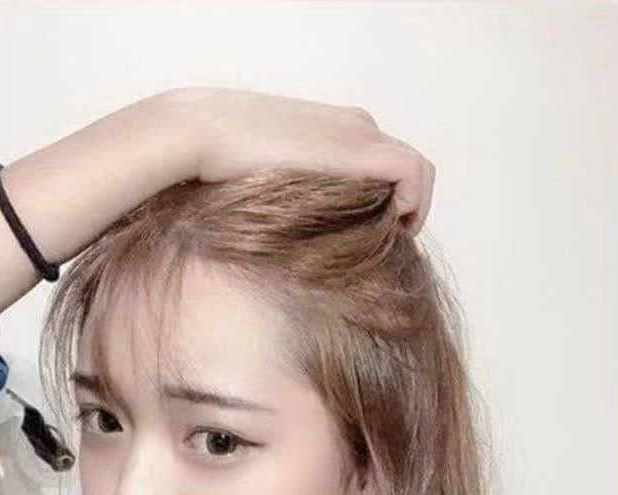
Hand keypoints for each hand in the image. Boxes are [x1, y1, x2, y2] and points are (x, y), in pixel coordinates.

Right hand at [171, 86, 434, 236]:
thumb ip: (290, 194)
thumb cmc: (218, 163)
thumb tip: (288, 235)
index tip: (371, 237)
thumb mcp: (262, 180)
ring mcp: (361, 134)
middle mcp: (355, 124)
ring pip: (415, 172)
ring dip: (410, 210)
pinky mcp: (363, 150)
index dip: (385, 200)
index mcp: (333, 128)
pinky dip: (413, 204)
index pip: (382, 162)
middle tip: (384, 247)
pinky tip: (392, 232)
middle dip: (400, 208)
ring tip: (390, 245)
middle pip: (402, 168)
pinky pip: (415, 175)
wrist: (202, 134)